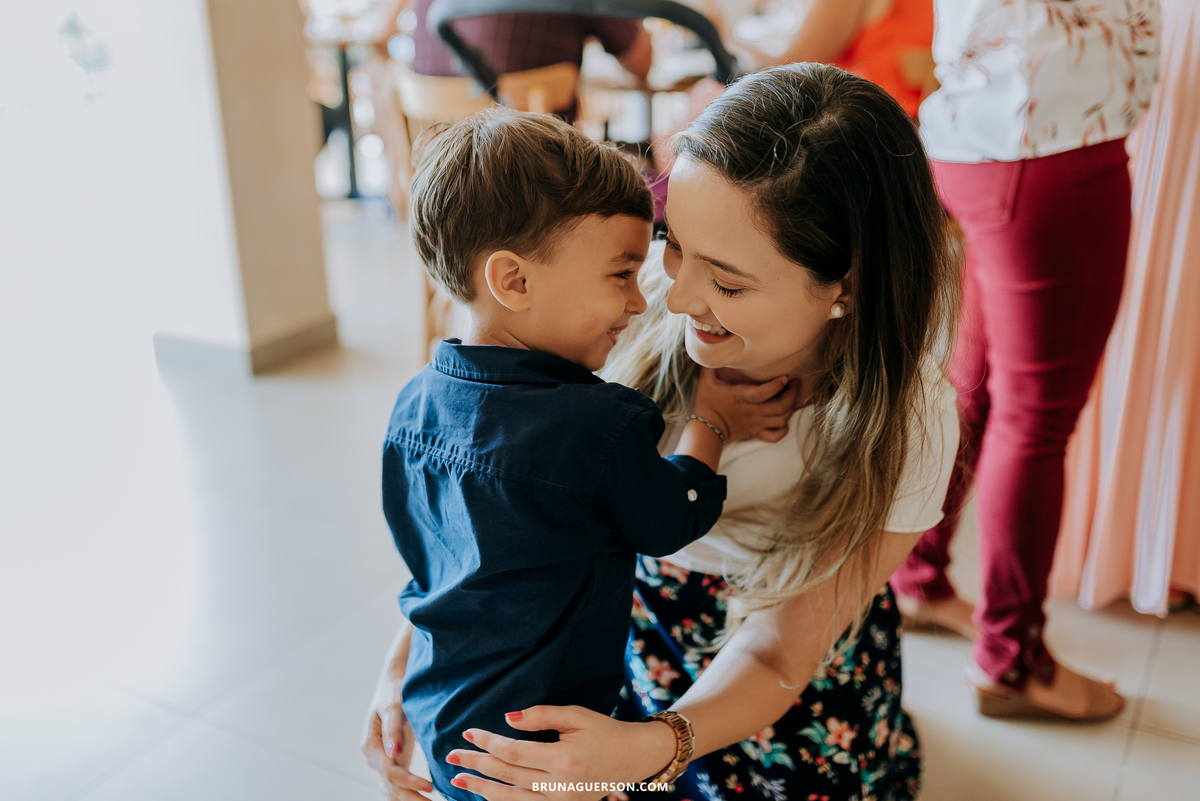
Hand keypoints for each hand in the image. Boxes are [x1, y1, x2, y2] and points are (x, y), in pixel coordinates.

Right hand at [361, 674, 433, 800]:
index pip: (390, 771)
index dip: (409, 781)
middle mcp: (373, 758)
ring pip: (395, 789)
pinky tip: (426, 799)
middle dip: (412, 798)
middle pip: (392, 785)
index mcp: (370, 746)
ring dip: (412, 799)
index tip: (430, 787)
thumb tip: (393, 752)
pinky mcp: (393, 761)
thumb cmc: (393, 692)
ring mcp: (382, 762)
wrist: (392, 684)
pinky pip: (399, 783)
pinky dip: (411, 793)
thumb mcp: (393, 706)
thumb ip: (393, 729)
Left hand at [443, 706, 675, 800]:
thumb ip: (540, 716)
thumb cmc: (604, 731)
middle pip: (507, 776)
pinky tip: (487, 794)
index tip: (469, 732)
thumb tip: (507, 720)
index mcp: (564, 759)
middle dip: (476, 765)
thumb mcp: (576, 715)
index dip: (488, 742)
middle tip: (451, 757)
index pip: (513, 753)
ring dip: (482, 790)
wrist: (633, 757)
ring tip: (458, 782)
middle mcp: (561, 786)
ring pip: (512, 799)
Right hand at [692, 368, 800, 442]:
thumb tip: (715, 344)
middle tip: (794, 384)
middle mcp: (752, 411)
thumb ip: (713, 362)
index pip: (763, 393)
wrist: (705, 429)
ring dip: (790, 409)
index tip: (786, 377)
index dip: (776, 386)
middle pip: (780, 407)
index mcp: (742, 397)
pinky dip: (783, 429)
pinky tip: (784, 421)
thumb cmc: (707, 402)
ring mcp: (756, 424)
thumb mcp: (707, 380)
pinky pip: (775, 436)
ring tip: (793, 397)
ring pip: (781, 420)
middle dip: (792, 395)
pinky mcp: (756, 433)